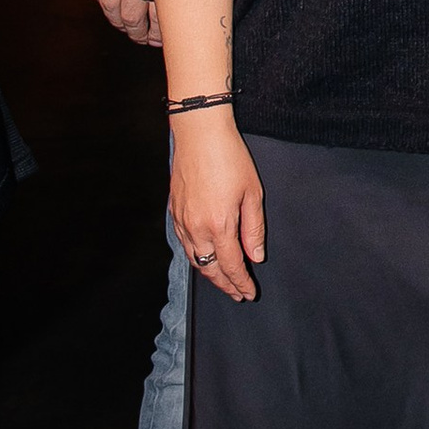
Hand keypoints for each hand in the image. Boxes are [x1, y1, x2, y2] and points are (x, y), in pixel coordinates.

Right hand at [169, 113, 265, 302]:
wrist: (200, 134)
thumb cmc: (230, 158)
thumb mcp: (252, 193)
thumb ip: (253, 228)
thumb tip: (255, 256)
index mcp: (219, 225)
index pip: (231, 265)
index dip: (241, 282)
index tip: (248, 294)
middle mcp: (196, 228)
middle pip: (209, 268)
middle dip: (224, 284)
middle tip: (237, 293)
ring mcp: (181, 220)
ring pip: (194, 258)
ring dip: (209, 273)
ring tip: (222, 280)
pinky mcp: (174, 211)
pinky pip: (183, 243)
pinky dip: (195, 255)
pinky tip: (204, 256)